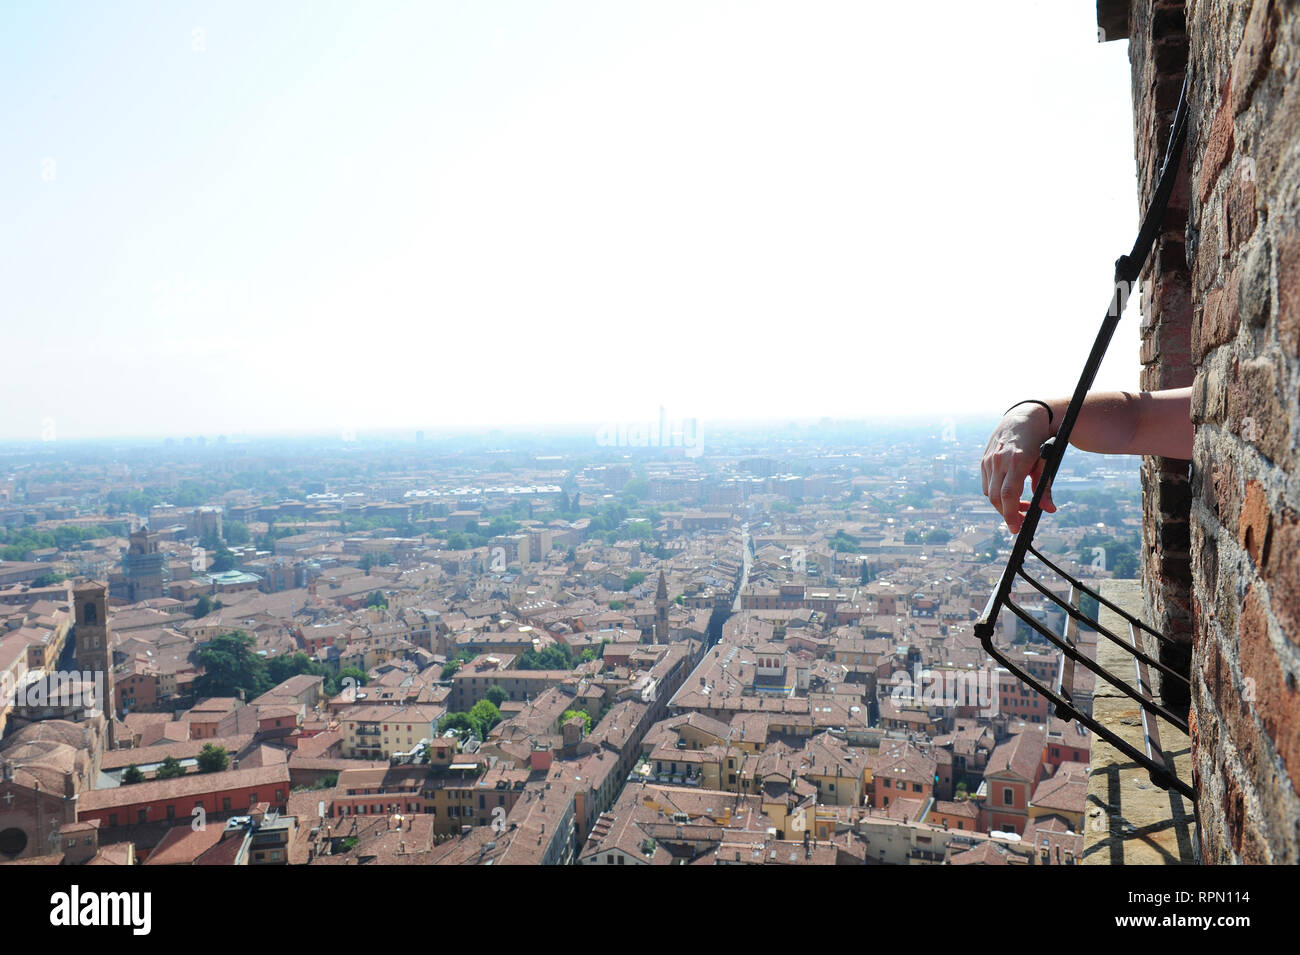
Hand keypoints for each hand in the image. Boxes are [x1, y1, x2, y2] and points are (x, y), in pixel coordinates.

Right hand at [981, 404, 1056, 533]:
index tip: (1017, 528)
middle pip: (996, 498)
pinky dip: (996, 494)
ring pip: (989, 493)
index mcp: (1017, 460)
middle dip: (1007, 514)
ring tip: (1020, 507)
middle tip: (1020, 523)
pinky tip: (1009, 493)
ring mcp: (989, 460)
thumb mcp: (1046, 462)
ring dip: (1002, 505)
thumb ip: (1045, 487)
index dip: (1011, 514)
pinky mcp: (984, 460)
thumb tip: (1049, 509)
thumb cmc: (1039, 439)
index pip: (1008, 495)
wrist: (1023, 416)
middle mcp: (999, 460)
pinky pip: (986, 484)